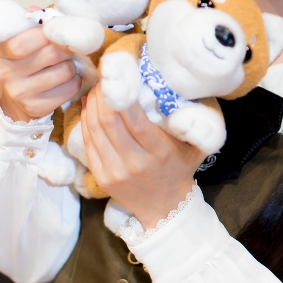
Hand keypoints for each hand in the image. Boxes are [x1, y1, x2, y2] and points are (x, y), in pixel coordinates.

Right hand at [0, 26, 80, 121]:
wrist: (17, 97)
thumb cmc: (24, 62)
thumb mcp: (21, 39)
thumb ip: (32, 24)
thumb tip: (43, 12)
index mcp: (0, 51)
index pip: (22, 42)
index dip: (48, 33)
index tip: (58, 30)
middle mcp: (6, 73)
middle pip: (51, 54)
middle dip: (66, 47)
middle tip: (68, 46)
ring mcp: (21, 93)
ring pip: (64, 71)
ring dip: (71, 65)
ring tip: (64, 64)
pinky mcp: (37, 107)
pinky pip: (70, 89)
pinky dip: (74, 81)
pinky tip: (66, 80)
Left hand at [81, 82, 203, 228]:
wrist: (166, 208)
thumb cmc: (182, 169)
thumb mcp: (196, 146)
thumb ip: (191, 122)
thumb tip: (170, 88)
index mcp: (160, 152)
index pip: (135, 119)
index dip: (122, 94)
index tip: (121, 75)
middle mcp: (135, 163)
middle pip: (109, 121)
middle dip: (103, 94)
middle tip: (106, 77)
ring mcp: (115, 171)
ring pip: (95, 130)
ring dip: (92, 104)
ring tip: (97, 88)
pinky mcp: (102, 176)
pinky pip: (88, 143)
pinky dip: (86, 121)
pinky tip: (89, 106)